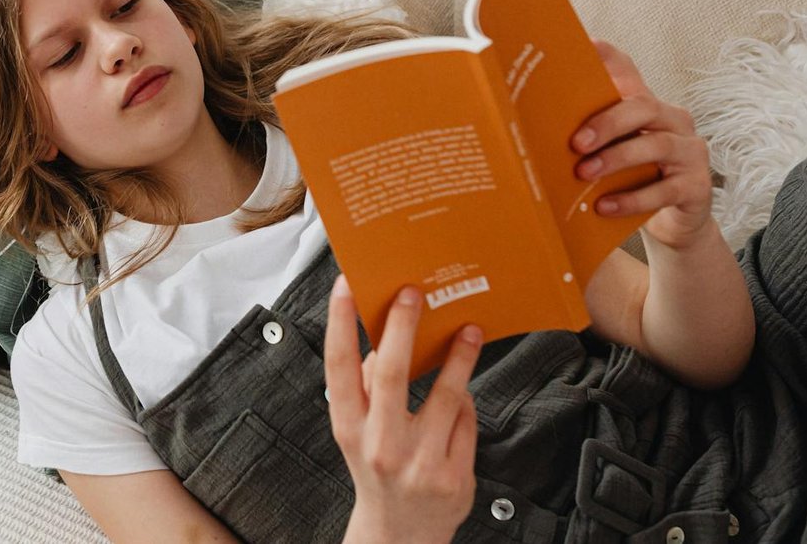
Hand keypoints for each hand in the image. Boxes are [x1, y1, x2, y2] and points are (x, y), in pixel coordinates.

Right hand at [328, 276, 481, 543]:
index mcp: (349, 428)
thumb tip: (377, 342)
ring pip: (445, 395)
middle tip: (413, 294)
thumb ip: (362, 390)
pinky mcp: (454, 476)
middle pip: (391, 374)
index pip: (338, 367)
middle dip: (402, 327)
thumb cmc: (377, 471)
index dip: (340, 324)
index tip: (346, 287)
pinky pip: (465, 422)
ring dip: (459, 357)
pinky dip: (464, 403)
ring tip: (468, 331)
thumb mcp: (357, 433)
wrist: (400, 533)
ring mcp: (419, 463)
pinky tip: (461, 395)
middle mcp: (380, 445)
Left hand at [573, 39, 713, 250]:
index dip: (609, 57)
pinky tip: (605, 206)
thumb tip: (536, 127)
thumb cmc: (633, 179)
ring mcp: (691, 152)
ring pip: (655, 146)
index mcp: (648, 107)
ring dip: (616, 160)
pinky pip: (664, 190)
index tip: (585, 44)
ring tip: (584, 174)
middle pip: (642, 107)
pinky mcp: (698, 185)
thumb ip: (588, 135)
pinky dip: (631, 199)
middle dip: (606, 123)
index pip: (629, 72)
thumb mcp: (612, 152)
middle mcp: (673, 121)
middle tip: (575, 143)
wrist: (672, 222)